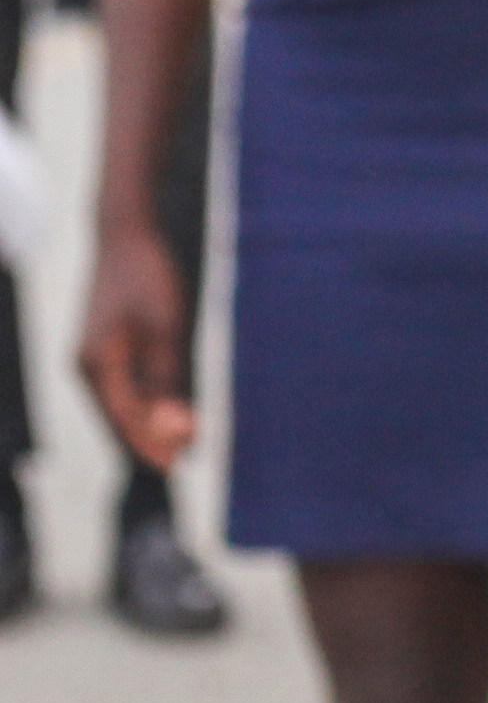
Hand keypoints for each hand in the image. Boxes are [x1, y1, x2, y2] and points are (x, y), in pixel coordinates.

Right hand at [76, 224, 192, 469]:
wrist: (126, 237)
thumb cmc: (149, 279)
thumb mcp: (167, 331)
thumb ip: (168, 380)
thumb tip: (174, 427)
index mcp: (98, 365)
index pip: (125, 419)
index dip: (151, 443)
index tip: (178, 465)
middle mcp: (87, 367)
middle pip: (118, 417)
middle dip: (150, 440)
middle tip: (185, 461)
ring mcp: (92, 359)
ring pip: (119, 405)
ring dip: (148, 424)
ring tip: (183, 442)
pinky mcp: (103, 351)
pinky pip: (122, 388)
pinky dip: (144, 402)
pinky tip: (167, 410)